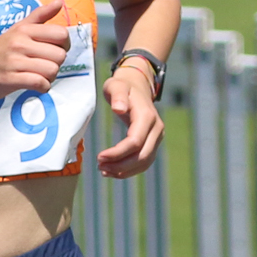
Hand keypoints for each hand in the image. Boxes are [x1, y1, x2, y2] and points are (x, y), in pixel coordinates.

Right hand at [0, 0, 73, 107]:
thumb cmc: (0, 53)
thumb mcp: (17, 29)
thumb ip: (40, 16)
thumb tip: (59, 2)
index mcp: (24, 29)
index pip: (61, 34)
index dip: (64, 45)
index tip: (54, 50)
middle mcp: (19, 43)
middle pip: (60, 55)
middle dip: (56, 64)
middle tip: (44, 65)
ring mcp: (14, 61)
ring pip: (52, 70)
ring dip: (50, 77)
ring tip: (39, 75)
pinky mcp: (11, 79)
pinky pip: (40, 83)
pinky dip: (43, 87)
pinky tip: (37, 85)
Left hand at [97, 55, 163, 177]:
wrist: (137, 87)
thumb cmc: (123, 86)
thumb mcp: (116, 85)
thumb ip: (117, 95)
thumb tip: (118, 108)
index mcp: (147, 116)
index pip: (135, 142)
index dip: (118, 153)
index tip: (100, 157)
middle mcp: (156, 129)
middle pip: (142, 156)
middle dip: (120, 165)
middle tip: (100, 166)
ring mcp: (157, 138)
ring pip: (144, 162)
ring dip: (125, 171)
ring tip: (104, 171)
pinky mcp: (153, 144)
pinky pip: (144, 162)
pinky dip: (130, 170)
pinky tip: (114, 171)